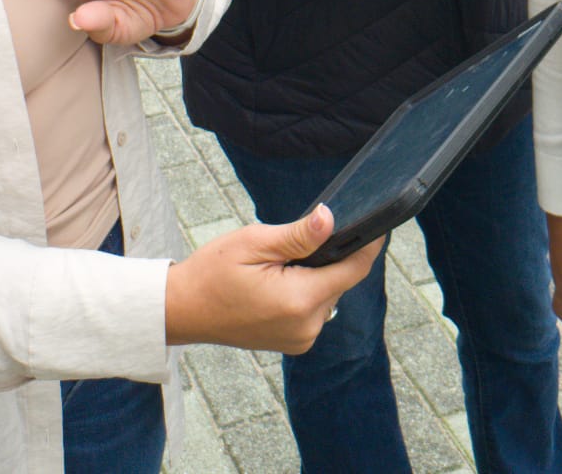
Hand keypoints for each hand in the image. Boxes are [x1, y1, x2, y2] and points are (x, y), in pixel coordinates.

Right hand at [165, 204, 382, 353]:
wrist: (183, 310)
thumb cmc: (212, 272)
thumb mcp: (254, 242)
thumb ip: (298, 235)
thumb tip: (331, 218)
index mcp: (300, 300)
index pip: (353, 269)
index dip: (368, 245)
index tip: (378, 224)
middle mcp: (307, 326)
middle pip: (340, 281)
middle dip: (328, 256)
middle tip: (298, 239)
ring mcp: (301, 339)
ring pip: (327, 294)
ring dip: (315, 275)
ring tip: (281, 262)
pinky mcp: (294, 343)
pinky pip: (314, 309)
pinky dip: (305, 291)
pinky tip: (278, 281)